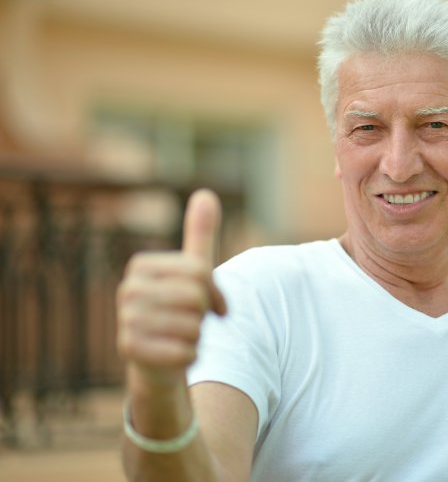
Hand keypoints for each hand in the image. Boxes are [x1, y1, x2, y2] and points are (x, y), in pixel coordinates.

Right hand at [117, 189, 226, 389]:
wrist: (159, 361)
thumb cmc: (179, 311)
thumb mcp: (193, 272)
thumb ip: (200, 235)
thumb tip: (206, 193)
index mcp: (141, 265)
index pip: (200, 272)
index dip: (216, 293)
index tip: (213, 305)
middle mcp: (127, 290)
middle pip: (195, 297)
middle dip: (204, 315)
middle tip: (192, 323)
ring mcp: (125, 320)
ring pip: (192, 326)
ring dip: (196, 337)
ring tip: (180, 337)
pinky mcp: (129, 350)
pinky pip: (185, 351)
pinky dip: (190, 356)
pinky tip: (176, 355)